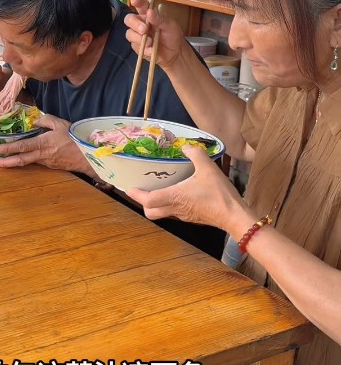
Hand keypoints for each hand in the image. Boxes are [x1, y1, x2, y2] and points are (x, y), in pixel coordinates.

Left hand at [0, 113, 90, 172]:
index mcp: (43, 144)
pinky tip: (25, 156)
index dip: (8, 149)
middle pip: (21, 160)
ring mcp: (46, 162)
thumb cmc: (75, 138)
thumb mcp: (60, 124)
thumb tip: (34, 121)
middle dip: (6, 162)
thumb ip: (45, 120)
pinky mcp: (51, 166)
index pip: (21, 146)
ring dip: (15, 161)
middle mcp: (42, 155)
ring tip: (5, 159)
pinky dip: (28, 159)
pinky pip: (37, 161)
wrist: (88, 156)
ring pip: (28, 162)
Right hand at [124, 0, 187, 70]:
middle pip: (129, 19)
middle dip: (135, 24)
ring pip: (129, 33)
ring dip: (139, 38)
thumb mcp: (170, 26)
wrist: (174, 54)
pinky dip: (143, 48)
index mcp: (149, 14)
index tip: (134, 0)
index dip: (137, 1)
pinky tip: (151, 50)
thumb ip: (160, 19)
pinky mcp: (136, 46)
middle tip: (144, 30)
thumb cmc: (173, 36)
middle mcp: (140, 22)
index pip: (141, 5)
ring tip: (151, 42)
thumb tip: (150, 11)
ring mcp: (137, 35)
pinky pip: (134, 45)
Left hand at [126, 144, 250, 234]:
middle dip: (143, 203)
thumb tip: (186, 146)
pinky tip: (178, 194)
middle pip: (151, 212)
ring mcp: (183, 216)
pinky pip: (174, 213)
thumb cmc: (219, 194)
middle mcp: (175, 209)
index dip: (136, 195)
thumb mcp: (208, 168)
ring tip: (157, 190)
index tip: (129, 188)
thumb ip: (196, 154)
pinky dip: (169, 205)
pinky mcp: (192, 218)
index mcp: (175, 197)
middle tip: (142, 190)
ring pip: (162, 214)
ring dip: (156, 204)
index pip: (149, 200)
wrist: (235, 217)